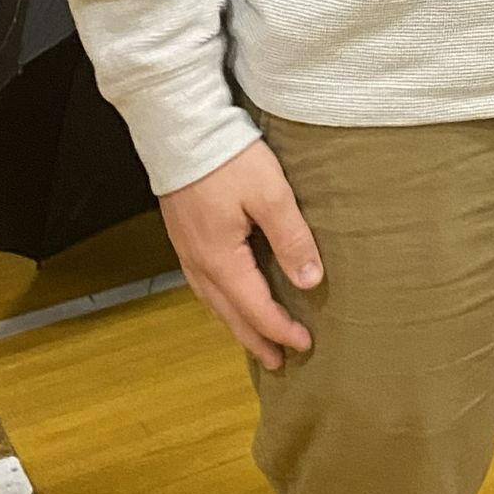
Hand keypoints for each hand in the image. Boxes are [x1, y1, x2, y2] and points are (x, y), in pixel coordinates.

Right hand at [160, 140, 321, 369]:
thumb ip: (292, 239)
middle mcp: (199, 264)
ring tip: (257, 339)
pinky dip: (222, 302)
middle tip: (279, 361)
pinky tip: (231, 298)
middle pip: (230, 314)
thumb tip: (311, 282)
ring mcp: (187, 252)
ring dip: (237, 323)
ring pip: (214, 302)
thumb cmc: (229, 159)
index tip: (304, 344)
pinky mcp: (184, 237)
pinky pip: (205, 284)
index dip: (281, 329)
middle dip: (256, 339)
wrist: (182, 131)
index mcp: (221, 260)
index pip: (255, 308)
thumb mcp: (271, 195)